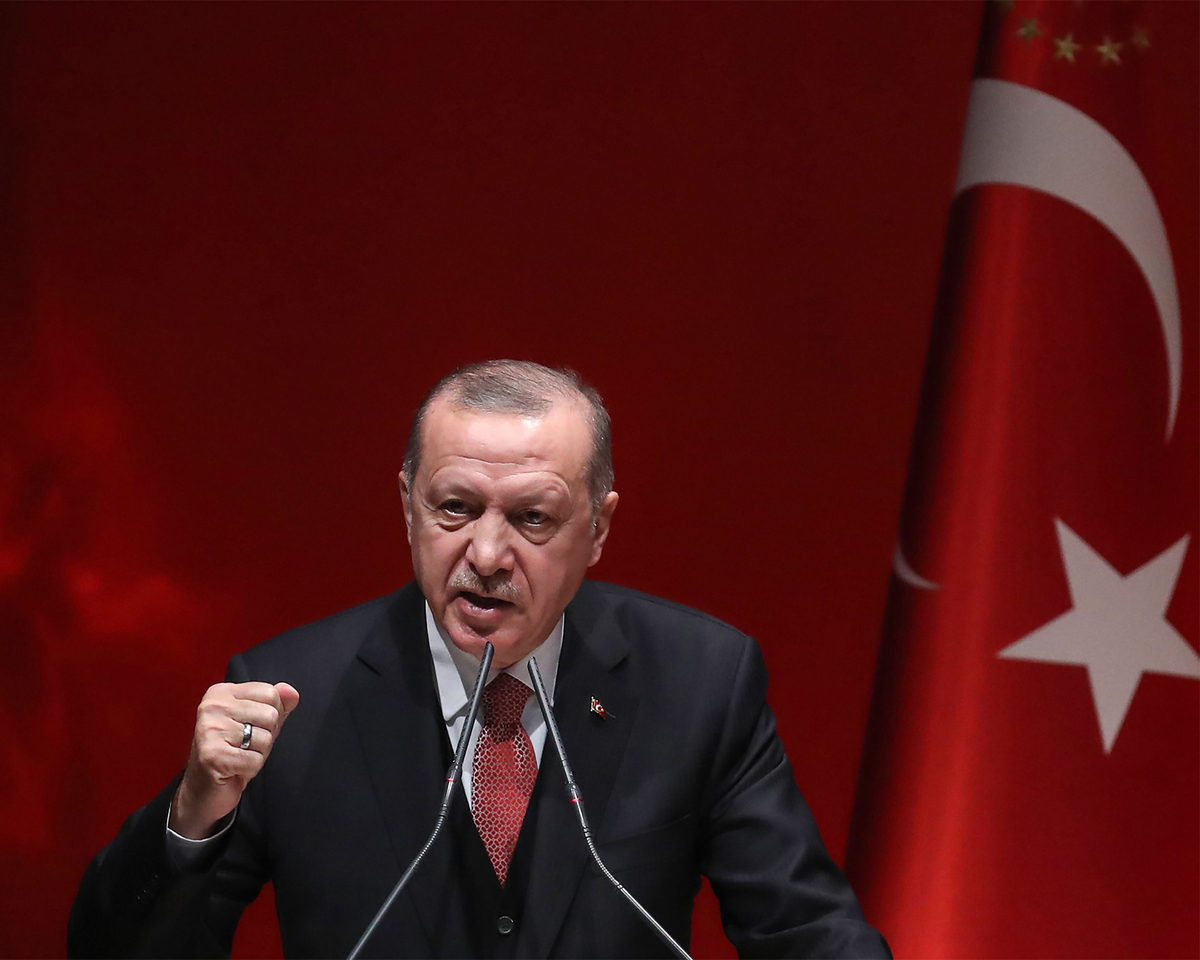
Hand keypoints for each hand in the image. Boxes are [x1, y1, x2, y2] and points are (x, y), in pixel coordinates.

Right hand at [169, 681, 299, 839]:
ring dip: (258, 754)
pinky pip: (255, 760)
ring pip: (266, 738)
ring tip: (239, 756)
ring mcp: (210, 730)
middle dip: (266, 736)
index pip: (270, 692)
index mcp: (221, 692)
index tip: (252, 727)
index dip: (272, 715)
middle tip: (245, 746)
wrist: (203, 790)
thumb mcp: (256, 722)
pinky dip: (251, 769)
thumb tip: (291, 693)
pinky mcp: (212, 755)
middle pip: (271, 715)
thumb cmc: (231, 753)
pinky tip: (235, 769)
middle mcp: (212, 706)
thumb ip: (276, 704)